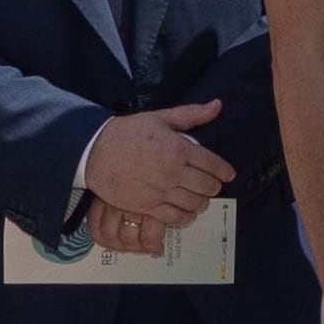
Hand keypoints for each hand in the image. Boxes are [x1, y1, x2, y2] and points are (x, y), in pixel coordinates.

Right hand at [77, 99, 232, 257]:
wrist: (94, 151)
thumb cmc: (128, 132)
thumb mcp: (160, 118)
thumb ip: (191, 114)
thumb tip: (217, 105)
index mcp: (178, 149)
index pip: (213, 164)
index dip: (225, 171)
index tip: (228, 174)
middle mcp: (173, 172)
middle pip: (207, 187)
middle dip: (214, 186)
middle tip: (213, 185)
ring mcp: (160, 191)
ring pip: (194, 204)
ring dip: (201, 202)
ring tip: (200, 198)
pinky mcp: (147, 206)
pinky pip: (175, 218)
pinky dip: (185, 217)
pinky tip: (186, 212)